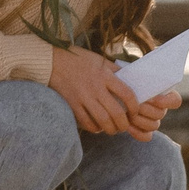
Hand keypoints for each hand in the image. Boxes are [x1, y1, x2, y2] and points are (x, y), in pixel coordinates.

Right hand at [49, 47, 178, 139]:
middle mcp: (95, 87)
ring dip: (111, 129)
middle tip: (125, 125)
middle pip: (116, 112)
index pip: (127, 94)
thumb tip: (133, 81)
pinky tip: (98, 127)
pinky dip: (95, 128)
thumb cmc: (79, 60)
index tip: (135, 112)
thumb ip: (115, 71)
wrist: (53, 62)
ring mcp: (83, 97)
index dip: (135, 107)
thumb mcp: (100, 61)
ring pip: (102, 120)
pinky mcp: (72, 104)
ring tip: (113, 129)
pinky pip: (86, 122)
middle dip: (123, 124)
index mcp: (105, 76)